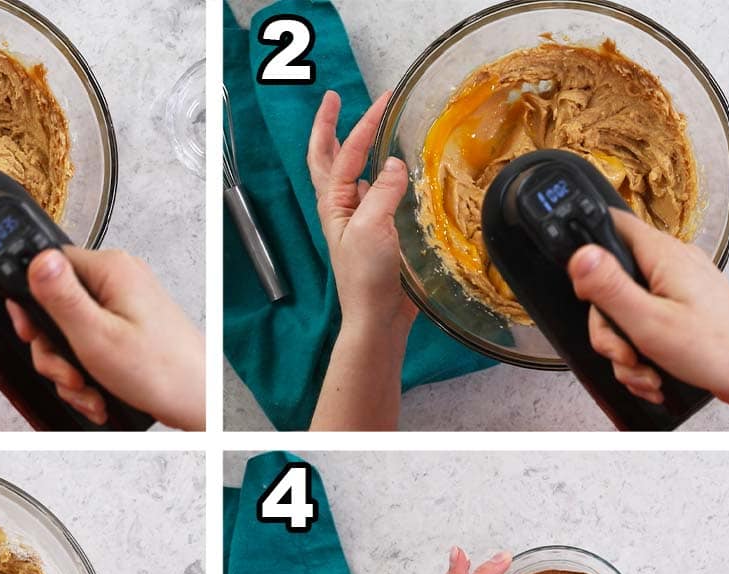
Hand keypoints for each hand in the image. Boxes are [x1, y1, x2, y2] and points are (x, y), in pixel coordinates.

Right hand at [6, 247, 204, 429]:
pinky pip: (92, 344)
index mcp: (111, 270)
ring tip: (88, 389)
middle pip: (56, 307)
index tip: (33, 334)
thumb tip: (36, 259)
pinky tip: (98, 392)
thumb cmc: (161, 372)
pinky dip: (89, 372)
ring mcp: (126, 305)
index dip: (31, 304)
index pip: (47, 266)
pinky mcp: (130, 328)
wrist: (199, 403)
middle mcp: (120, 281)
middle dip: (55, 350)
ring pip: (71, 332)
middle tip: (69, 373)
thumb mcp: (96, 335)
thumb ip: (60, 297)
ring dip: (71, 368)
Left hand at [307, 90, 416, 337]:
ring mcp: (360, 218)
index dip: (356, 124)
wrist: (376, 318)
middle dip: (335, 127)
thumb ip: (383, 193)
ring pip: (355, 174)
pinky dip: (383, 175)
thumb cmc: (366, 278)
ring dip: (358, 148)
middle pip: (333, 158)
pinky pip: (378, 194)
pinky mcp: (380, 231)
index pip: (341, 154)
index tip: (379, 99)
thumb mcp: (372, 228)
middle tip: (342, 100)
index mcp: (334, 204)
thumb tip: (395, 164)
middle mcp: (343, 207)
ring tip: (370, 125)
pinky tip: (395, 169)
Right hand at [568, 211, 728, 428]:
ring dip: (626, 350)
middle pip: (611, 285)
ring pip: (626, 313)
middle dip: (610, 329)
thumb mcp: (648, 321)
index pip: (611, 225)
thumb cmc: (718, 349)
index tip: (588, 293)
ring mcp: (678, 288)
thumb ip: (608, 287)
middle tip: (624, 352)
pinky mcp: (682, 310)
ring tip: (644, 370)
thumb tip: (579, 254)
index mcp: (662, 255)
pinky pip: (645, 327)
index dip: (588, 255)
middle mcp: (671, 264)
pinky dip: (643, 354)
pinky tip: (654, 372)